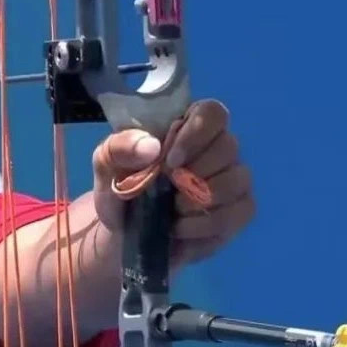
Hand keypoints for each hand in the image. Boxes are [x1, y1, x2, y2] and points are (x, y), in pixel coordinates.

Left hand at [91, 99, 254, 267]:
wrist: (123, 234)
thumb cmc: (119, 188)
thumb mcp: (106, 164)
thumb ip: (119, 147)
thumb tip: (152, 146)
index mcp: (184, 127)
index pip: (211, 112)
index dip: (197, 133)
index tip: (170, 160)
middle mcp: (215, 148)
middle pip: (228, 146)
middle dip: (194, 172)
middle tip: (167, 188)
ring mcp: (232, 179)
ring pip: (238, 179)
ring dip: (200, 199)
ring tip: (172, 208)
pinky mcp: (238, 211)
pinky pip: (241, 210)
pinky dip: (206, 223)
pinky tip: (181, 227)